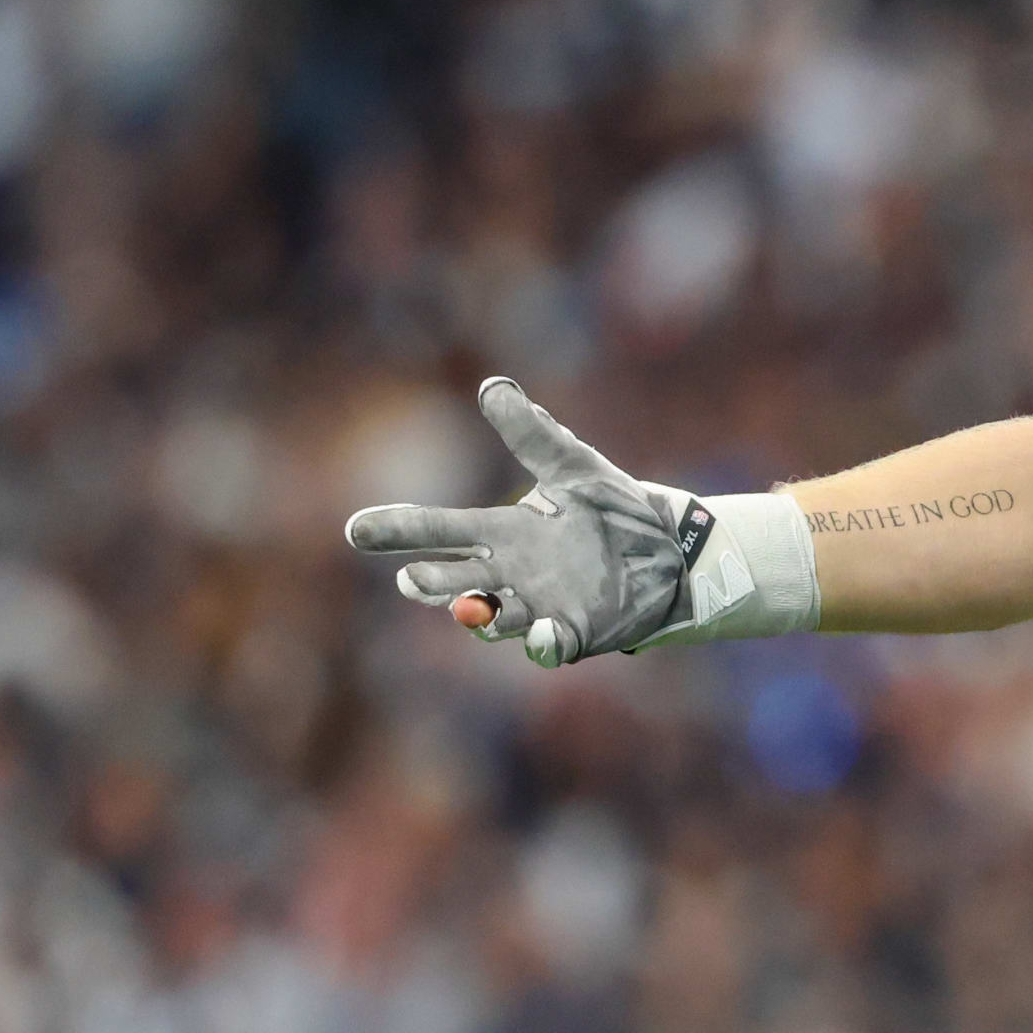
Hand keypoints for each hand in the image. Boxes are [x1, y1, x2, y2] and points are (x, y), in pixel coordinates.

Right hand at [344, 380, 712, 665]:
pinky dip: (545, 644)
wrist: (675, 549)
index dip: (399, 530)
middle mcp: (511, 574)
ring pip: (494, 619)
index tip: (357, 529)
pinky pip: (552, 646)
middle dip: (432, 582)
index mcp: (504, 533)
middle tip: (413, 578)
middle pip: (454, 582)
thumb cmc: (617, 510)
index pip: (440, 530)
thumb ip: (534, 434)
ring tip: (470, 606)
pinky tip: (547, 635)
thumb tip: (494, 386)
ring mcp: (540, 607)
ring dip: (480, 616)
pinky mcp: (577, 632)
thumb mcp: (576, 467)